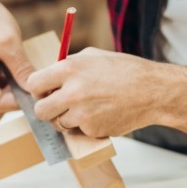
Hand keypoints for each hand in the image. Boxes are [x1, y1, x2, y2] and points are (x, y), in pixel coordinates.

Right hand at [0, 0, 35, 121]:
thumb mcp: (9, 41)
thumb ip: (22, 68)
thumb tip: (36, 90)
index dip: (20, 102)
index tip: (38, 90)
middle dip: (14, 100)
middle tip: (29, 81)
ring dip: (9, 93)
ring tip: (19, 71)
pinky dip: (4, 86)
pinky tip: (11, 69)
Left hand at [25, 48, 180, 137]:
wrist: (153, 91)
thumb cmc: (126, 70)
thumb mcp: (94, 56)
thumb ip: (69, 65)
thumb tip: (50, 75)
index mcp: (69, 68)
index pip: (33, 84)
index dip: (38, 89)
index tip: (45, 91)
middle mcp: (72, 91)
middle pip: (39, 110)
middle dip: (47, 109)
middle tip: (58, 106)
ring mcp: (82, 113)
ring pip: (58, 123)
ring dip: (67, 119)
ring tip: (85, 109)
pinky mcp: (92, 130)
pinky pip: (78, 131)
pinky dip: (86, 126)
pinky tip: (101, 114)